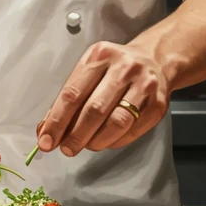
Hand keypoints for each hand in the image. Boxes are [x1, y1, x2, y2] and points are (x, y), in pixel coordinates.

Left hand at [35, 41, 170, 154]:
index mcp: (99, 55)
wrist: (155, 59)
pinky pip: (133, 130)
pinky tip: (106, 141)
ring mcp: (144, 85)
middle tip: (66, 149)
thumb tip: (45, 130)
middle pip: (95, 109)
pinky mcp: (159, 104)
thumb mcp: (89, 71)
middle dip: (76, 135)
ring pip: (116, 122)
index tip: (46, 140)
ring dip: (96, 141)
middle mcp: (123, 67)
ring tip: (86, 145)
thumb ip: (68, 99)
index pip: (73, 93)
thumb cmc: (114, 68)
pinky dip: (115, 141)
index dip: (57, 120)